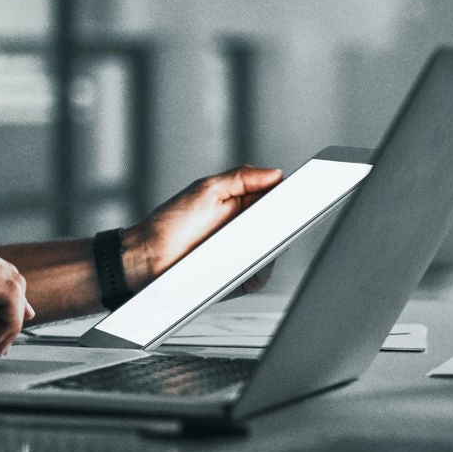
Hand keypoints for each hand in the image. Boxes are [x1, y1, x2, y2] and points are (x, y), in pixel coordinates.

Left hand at [125, 165, 282, 288]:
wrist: (149, 257)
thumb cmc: (170, 223)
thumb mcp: (206, 190)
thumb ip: (241, 178)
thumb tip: (275, 173)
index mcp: (241, 204)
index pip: (276, 200)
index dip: (291, 199)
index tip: (303, 196)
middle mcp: (246, 230)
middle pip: (281, 228)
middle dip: (284, 224)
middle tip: (279, 219)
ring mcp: (245, 255)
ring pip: (275, 253)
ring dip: (268, 248)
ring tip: (249, 242)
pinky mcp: (240, 278)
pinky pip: (261, 276)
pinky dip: (257, 270)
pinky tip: (243, 263)